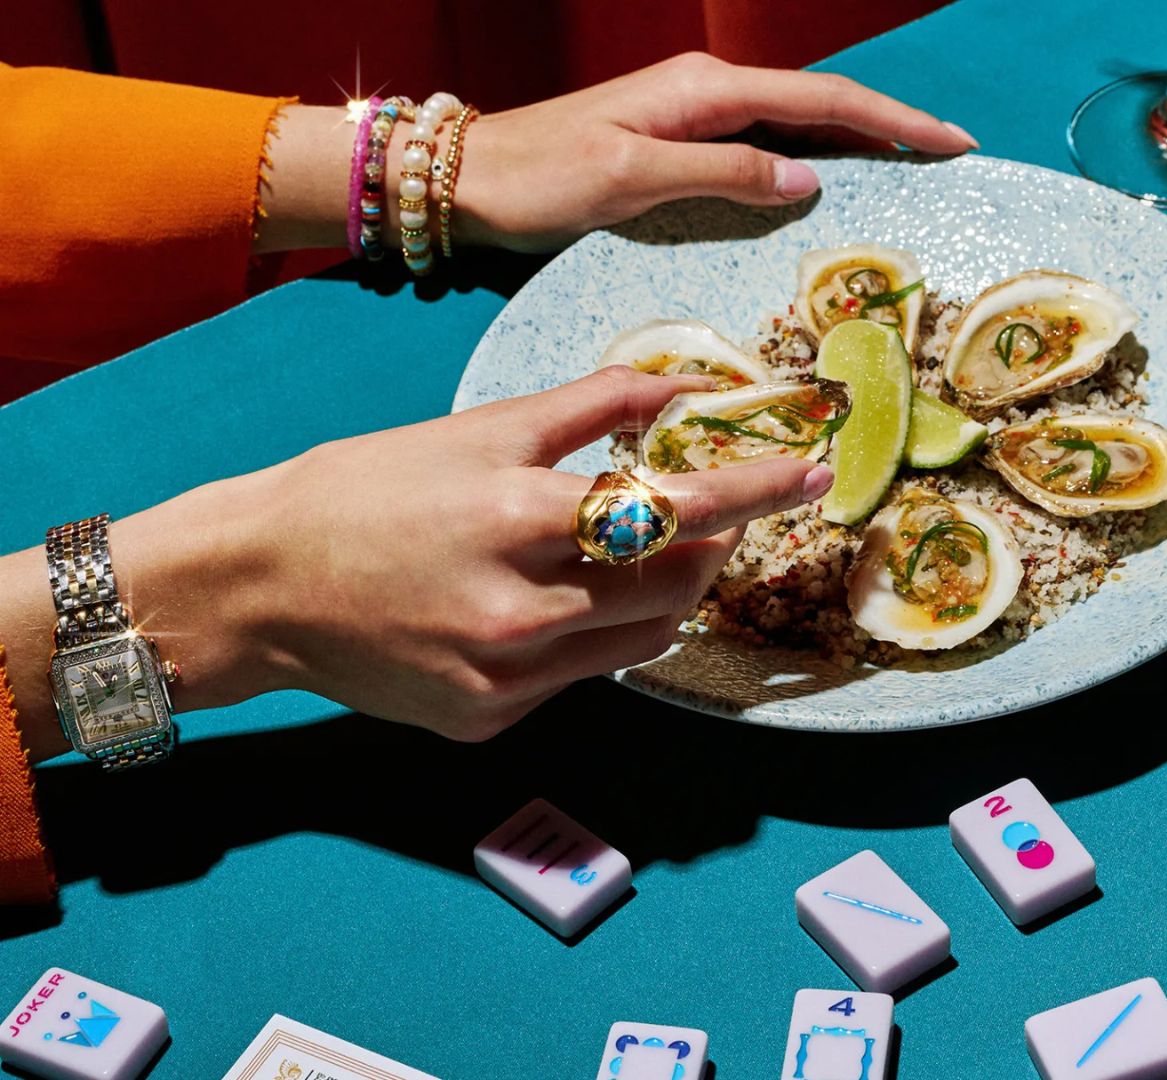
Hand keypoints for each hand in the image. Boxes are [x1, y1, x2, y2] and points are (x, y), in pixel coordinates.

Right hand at [0, 366, 829, 757]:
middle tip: (725, 513)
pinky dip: (602, 632)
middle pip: (673, 581)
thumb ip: (589, 408)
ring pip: (644, 636)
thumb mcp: (474, 430)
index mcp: (516, 518)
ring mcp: (507, 675)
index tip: (813, 473)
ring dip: (670, 590)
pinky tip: (570, 601)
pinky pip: (587, 674)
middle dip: (715, 543)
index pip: (672, 504)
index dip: (754, 489)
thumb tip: (681, 385)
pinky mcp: (491, 716)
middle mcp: (520, 608)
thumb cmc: (362, 491)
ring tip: (651, 552)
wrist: (255, 589)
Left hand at [456, 52, 978, 250]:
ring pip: (800, 120)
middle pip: (823, 101)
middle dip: (892, 124)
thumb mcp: (630, 179)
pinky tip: (839, 178)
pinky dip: (815, 155)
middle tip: (952, 153)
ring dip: (860, 139)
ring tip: (915, 166)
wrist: (469, 179)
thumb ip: (723, 173)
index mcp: (704, 90)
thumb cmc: (540, 178)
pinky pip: (768, 143)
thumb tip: (810, 178)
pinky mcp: (681, 143)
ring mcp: (695, 115)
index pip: (823, 97)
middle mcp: (708, 92)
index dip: (893, 119)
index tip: (950, 142)